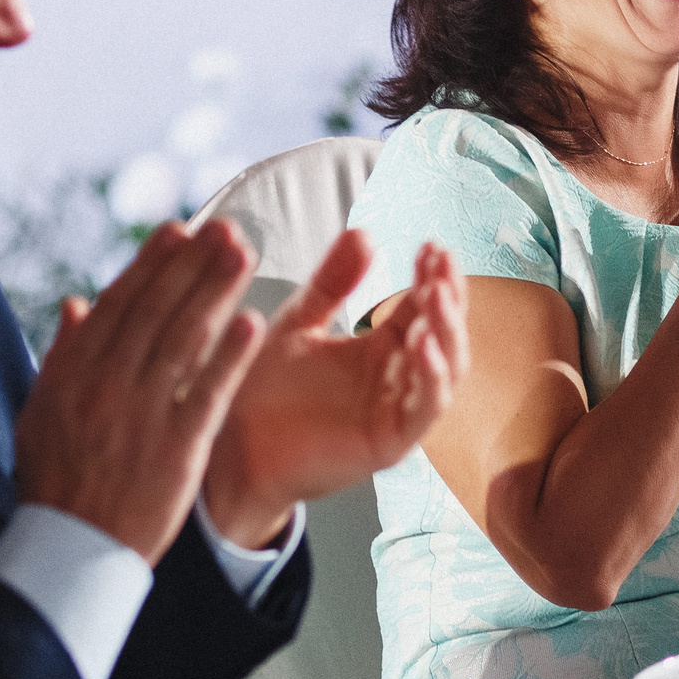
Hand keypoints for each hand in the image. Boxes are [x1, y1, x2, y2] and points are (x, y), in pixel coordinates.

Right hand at [13, 219, 265, 565]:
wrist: (70, 549)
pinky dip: (229, 358)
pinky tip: (252, 324)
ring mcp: (142, 415)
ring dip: (215, 292)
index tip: (179, 230)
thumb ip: (63, 355)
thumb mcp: (40, 413)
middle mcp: (107, 385)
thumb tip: (78, 303)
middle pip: (155, 311)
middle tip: (226, 228)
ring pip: (184, 341)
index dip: (151, 264)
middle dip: (192, 264)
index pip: (119, 305)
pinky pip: (207, 394)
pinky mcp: (176, 449)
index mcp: (74, 373)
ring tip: (244, 255)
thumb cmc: (56, 481)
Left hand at [203, 233, 468, 547]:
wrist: (230, 445)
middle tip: (441, 262)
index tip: (432, 245)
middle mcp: (396, 379)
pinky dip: (431, 376)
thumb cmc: (260, 391)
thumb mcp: (299, 323)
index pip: (423, 307)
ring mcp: (396, 412)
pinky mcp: (389, 443)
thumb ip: (331, 283)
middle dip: (448, 296)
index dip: (432, 276)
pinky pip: (425, 409)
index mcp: (379, 349)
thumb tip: (364, 232)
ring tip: (437, 294)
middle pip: (444, 334)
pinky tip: (422, 342)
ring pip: (446, 370)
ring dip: (448, 331)